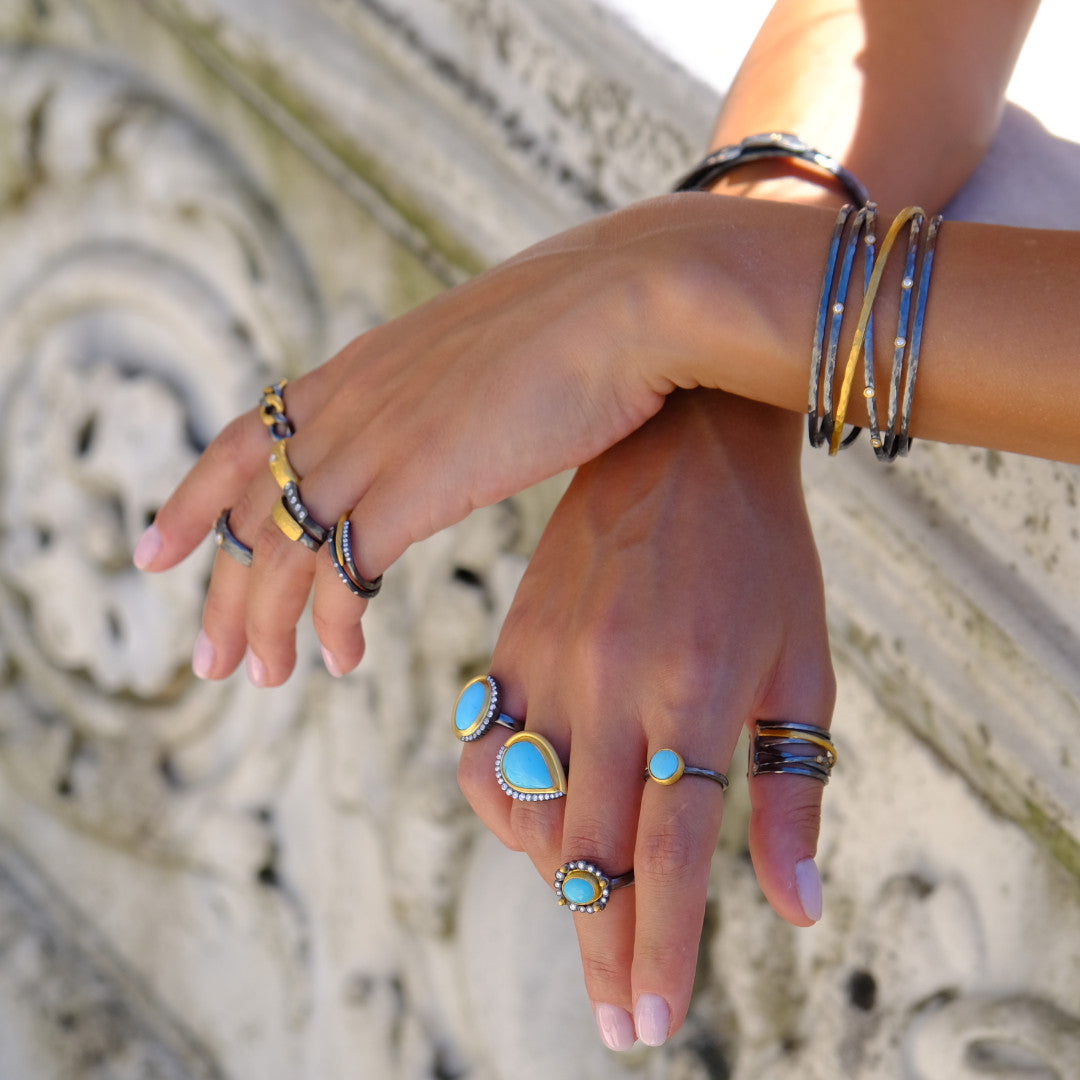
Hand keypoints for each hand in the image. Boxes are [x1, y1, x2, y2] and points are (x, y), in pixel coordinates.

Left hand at [132, 198, 712, 683]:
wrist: (625, 302)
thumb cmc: (581, 330)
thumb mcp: (485, 356)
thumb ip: (446, 395)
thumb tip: (453, 424)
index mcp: (359, 368)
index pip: (244, 438)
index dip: (192, 498)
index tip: (157, 550)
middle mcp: (348, 404)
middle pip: (249, 509)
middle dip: (222, 591)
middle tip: (207, 658)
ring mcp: (377, 440)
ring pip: (281, 547)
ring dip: (264, 622)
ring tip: (262, 677)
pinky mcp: (417, 482)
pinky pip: (342, 570)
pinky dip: (334, 623)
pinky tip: (343, 660)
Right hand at [457, 390, 835, 1049]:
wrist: (679, 443)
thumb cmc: (760, 553)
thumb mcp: (804, 663)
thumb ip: (791, 788)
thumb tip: (796, 907)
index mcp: (697, 689)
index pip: (668, 852)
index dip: (658, 946)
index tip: (647, 1021)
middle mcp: (612, 683)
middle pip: (590, 851)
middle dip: (601, 946)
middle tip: (615, 1018)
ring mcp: (551, 661)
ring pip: (525, 809)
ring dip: (553, 877)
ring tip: (592, 899)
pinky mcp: (511, 641)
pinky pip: (480, 749)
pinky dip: (502, 805)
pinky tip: (537, 816)